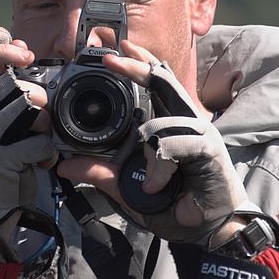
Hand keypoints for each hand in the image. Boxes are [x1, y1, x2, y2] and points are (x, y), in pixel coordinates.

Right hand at [0, 26, 55, 224]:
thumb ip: (0, 85)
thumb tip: (21, 46)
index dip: (2, 52)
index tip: (25, 53)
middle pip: (10, 85)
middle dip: (36, 95)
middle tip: (43, 109)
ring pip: (27, 109)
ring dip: (44, 123)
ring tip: (41, 135)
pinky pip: (38, 141)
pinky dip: (47, 151)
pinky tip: (42, 159)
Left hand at [57, 40, 258, 246]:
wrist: (213, 230)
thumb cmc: (178, 206)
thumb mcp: (130, 190)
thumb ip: (102, 175)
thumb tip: (65, 166)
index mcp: (171, 125)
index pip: (157, 84)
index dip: (140, 63)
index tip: (119, 48)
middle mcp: (186, 123)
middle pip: (163, 82)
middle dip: (136, 67)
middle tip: (110, 58)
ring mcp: (200, 133)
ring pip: (161, 121)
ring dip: (147, 148)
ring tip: (151, 183)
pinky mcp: (208, 148)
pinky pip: (171, 146)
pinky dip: (160, 168)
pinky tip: (159, 186)